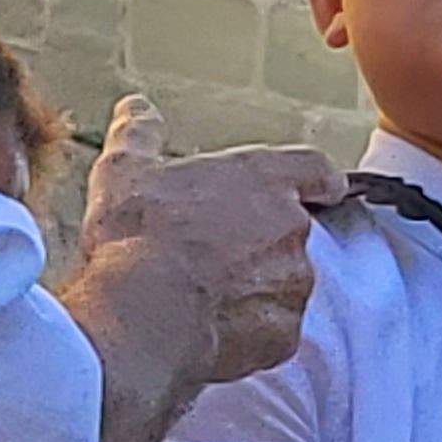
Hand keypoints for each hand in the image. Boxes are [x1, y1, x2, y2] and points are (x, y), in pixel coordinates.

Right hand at [59, 96, 338, 396]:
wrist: (141, 316)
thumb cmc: (135, 237)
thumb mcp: (124, 172)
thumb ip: (139, 134)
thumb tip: (135, 108)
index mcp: (263, 178)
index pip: (316, 169)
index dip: (315, 180)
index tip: (313, 190)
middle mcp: (292, 228)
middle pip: (296, 231)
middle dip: (264, 242)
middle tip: (218, 253)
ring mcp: (294, 284)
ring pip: (287, 283)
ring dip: (258, 286)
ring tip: (208, 295)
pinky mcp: (285, 333)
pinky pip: (275, 330)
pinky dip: (251, 330)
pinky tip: (212, 329)